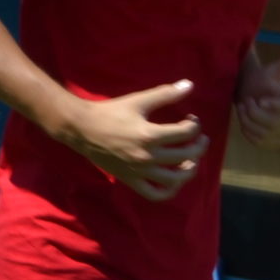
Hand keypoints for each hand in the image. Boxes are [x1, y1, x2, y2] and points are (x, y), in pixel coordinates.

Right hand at [61, 80, 209, 200]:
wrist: (81, 128)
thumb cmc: (110, 112)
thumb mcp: (138, 100)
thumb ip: (165, 94)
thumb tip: (190, 85)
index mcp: (150, 135)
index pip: (187, 133)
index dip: (195, 125)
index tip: (191, 119)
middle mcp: (147, 156)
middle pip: (187, 155)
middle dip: (199, 145)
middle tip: (199, 138)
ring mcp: (139, 171)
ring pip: (176, 179)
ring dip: (190, 170)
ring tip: (191, 161)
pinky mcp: (130, 179)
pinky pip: (155, 194)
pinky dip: (169, 191)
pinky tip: (174, 181)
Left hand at [235, 39, 279, 149]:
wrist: (249, 92)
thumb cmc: (260, 80)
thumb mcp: (273, 70)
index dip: (272, 106)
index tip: (259, 99)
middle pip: (275, 124)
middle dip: (254, 113)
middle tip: (246, 102)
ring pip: (266, 134)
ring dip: (248, 122)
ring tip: (244, 109)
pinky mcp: (278, 142)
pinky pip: (263, 144)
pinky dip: (250, 134)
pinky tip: (246, 123)